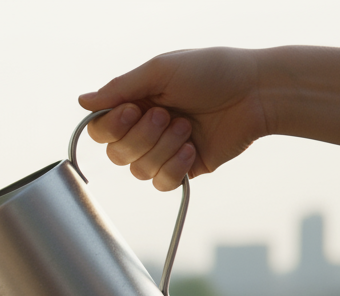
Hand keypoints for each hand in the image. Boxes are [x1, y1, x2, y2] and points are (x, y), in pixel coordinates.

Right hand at [79, 47, 271, 190]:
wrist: (257, 92)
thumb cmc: (213, 71)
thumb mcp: (161, 70)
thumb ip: (120, 88)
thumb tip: (82, 102)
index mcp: (135, 104)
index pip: (101, 130)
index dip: (111, 128)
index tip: (132, 110)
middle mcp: (145, 129)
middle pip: (116, 154)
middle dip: (142, 136)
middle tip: (169, 114)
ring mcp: (164, 151)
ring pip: (138, 170)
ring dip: (163, 148)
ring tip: (188, 127)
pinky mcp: (184, 169)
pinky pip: (162, 183)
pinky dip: (174, 167)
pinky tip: (192, 149)